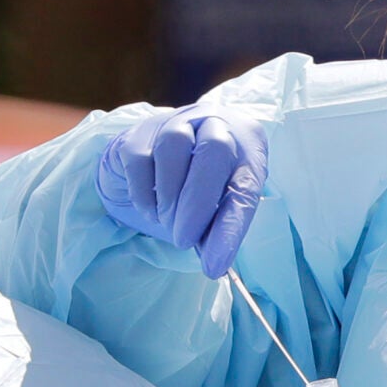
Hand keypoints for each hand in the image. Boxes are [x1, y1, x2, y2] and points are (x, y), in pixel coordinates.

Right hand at [93, 107, 266, 277]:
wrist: (155, 161)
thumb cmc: (199, 187)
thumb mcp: (218, 206)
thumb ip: (217, 228)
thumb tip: (213, 264)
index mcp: (247, 144)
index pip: (246, 184)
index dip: (231, 225)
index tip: (217, 262)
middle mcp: (215, 123)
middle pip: (214, 151)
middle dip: (198, 203)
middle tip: (184, 240)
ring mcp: (175, 122)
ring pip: (173, 147)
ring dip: (170, 196)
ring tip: (168, 223)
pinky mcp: (140, 133)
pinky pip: (140, 159)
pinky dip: (144, 193)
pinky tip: (151, 211)